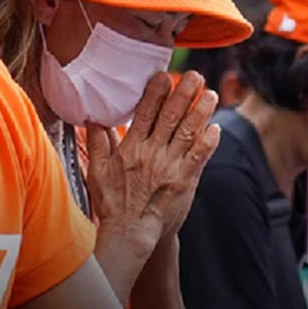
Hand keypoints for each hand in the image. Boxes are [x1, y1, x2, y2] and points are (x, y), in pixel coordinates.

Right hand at [84, 71, 220, 252]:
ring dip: (201, 111)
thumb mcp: (97, 171)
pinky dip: (208, 142)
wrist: (129, 232)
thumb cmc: (113, 203)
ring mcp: (169, 166)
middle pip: (170, 116)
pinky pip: (199, 157)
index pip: (144, 113)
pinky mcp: (184, 181)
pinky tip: (215, 128)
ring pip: (188, 132)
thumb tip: (92, 119)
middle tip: (195, 76)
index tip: (164, 76)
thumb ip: (97, 143)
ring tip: (211, 95)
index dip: (155, 93)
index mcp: (131, 148)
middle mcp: (151, 153)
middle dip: (184, 93)